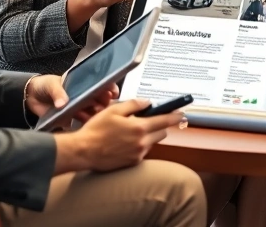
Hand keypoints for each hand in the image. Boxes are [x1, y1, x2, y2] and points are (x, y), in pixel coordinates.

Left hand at [24, 75, 117, 121]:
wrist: (30, 97)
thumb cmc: (44, 85)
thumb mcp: (51, 84)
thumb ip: (58, 92)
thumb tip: (63, 103)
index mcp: (81, 84)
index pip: (100, 84)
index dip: (108, 87)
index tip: (112, 92)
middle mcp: (83, 95)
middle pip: (99, 99)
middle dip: (104, 102)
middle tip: (104, 105)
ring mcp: (78, 107)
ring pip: (92, 111)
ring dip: (96, 114)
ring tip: (96, 115)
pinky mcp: (71, 118)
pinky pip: (81, 122)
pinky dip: (84, 123)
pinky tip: (87, 124)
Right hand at [64, 99, 184, 172]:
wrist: (83, 152)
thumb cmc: (96, 130)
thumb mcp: (113, 110)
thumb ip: (133, 105)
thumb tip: (147, 102)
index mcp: (139, 127)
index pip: (164, 121)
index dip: (175, 116)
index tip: (182, 114)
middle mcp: (142, 142)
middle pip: (161, 133)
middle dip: (158, 126)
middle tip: (145, 122)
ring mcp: (138, 154)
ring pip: (151, 142)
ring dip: (147, 136)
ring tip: (128, 133)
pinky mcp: (132, 163)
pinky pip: (142, 152)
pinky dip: (138, 146)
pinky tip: (124, 143)